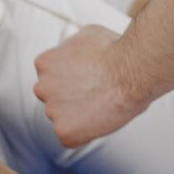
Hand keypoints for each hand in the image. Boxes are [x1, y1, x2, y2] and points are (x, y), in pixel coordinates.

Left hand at [33, 25, 147, 147]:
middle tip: (97, 93)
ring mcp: (51, 111)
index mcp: (44, 63)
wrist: (131, 70)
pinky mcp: (64, 131)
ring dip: (79, 115)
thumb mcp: (87, 35)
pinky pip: (72, 138)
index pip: (51, 77)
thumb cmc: (115, 50)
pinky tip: (101, 119)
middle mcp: (42, 87)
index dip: (72, 79)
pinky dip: (85, 133)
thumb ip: (72, 48)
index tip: (89, 79)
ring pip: (63, 118)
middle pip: (54, 98)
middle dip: (71, 98)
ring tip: (102, 104)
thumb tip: (76, 51)